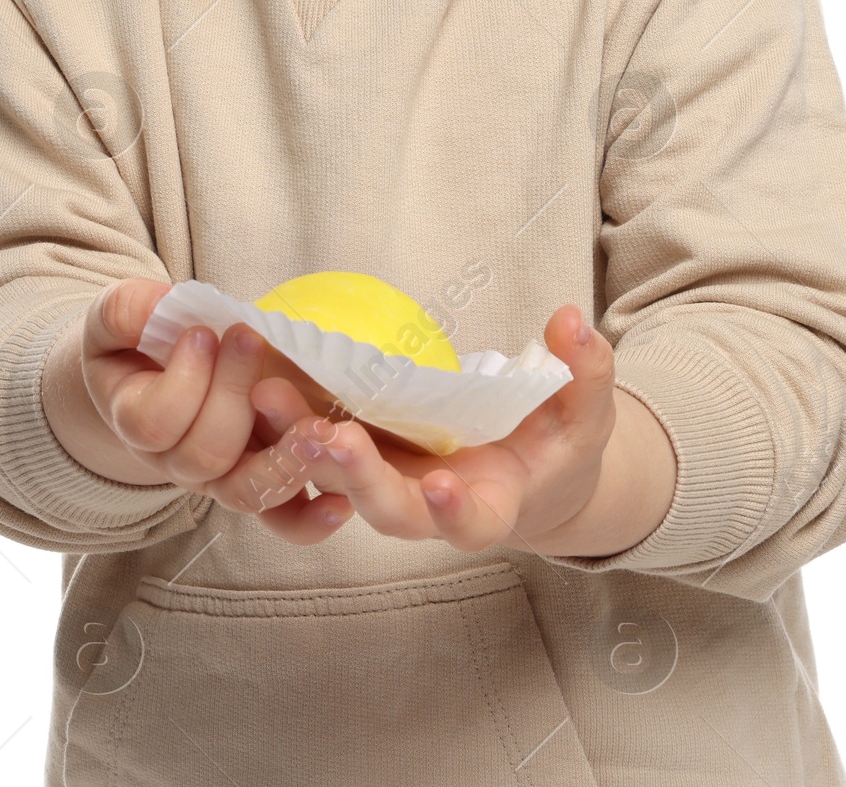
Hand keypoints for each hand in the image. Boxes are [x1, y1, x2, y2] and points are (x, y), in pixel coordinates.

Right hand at [41, 278, 354, 544]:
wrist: (156, 375)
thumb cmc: (139, 340)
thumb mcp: (120, 317)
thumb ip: (128, 311)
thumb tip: (159, 307)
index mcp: (137, 421)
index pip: (152, 424)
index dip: (181, 381)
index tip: (202, 333)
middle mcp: (178, 461)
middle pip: (205, 454)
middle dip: (233, 393)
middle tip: (249, 338)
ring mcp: (222, 478)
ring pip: (246, 491)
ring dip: (284, 461)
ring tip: (317, 428)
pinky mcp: (262, 483)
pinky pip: (283, 520)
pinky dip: (310, 518)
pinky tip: (340, 501)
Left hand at [251, 305, 676, 556]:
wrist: (528, 472)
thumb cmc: (560, 443)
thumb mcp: (587, 411)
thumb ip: (585, 372)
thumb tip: (569, 321)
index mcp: (491, 507)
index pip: (471, 524)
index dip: (453, 513)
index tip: (440, 487)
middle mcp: (430, 507)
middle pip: (387, 511)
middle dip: (355, 478)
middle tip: (325, 438)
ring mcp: (392, 482)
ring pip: (338, 483)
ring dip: (303, 447)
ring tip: (271, 399)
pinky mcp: (364, 453)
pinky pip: (321, 446)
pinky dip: (290, 420)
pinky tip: (259, 376)